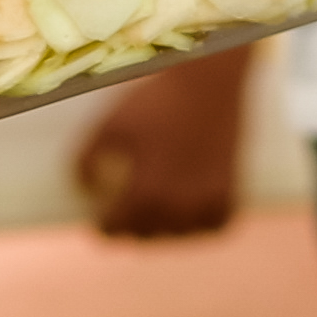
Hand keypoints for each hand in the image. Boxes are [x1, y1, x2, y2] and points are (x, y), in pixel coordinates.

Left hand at [74, 45, 255, 239]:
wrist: (208, 81)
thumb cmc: (155, 101)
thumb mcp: (109, 125)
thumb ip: (85, 161)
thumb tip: (85, 191)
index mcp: (145, 193)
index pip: (116, 229)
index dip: (103, 225)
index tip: (100, 218)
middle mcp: (179, 207)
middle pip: (146, 235)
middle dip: (131, 226)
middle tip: (126, 211)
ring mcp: (209, 202)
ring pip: (180, 234)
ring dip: (166, 227)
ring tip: (157, 209)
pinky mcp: (232, 192)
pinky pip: (214, 226)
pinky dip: (201, 223)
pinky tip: (190, 210)